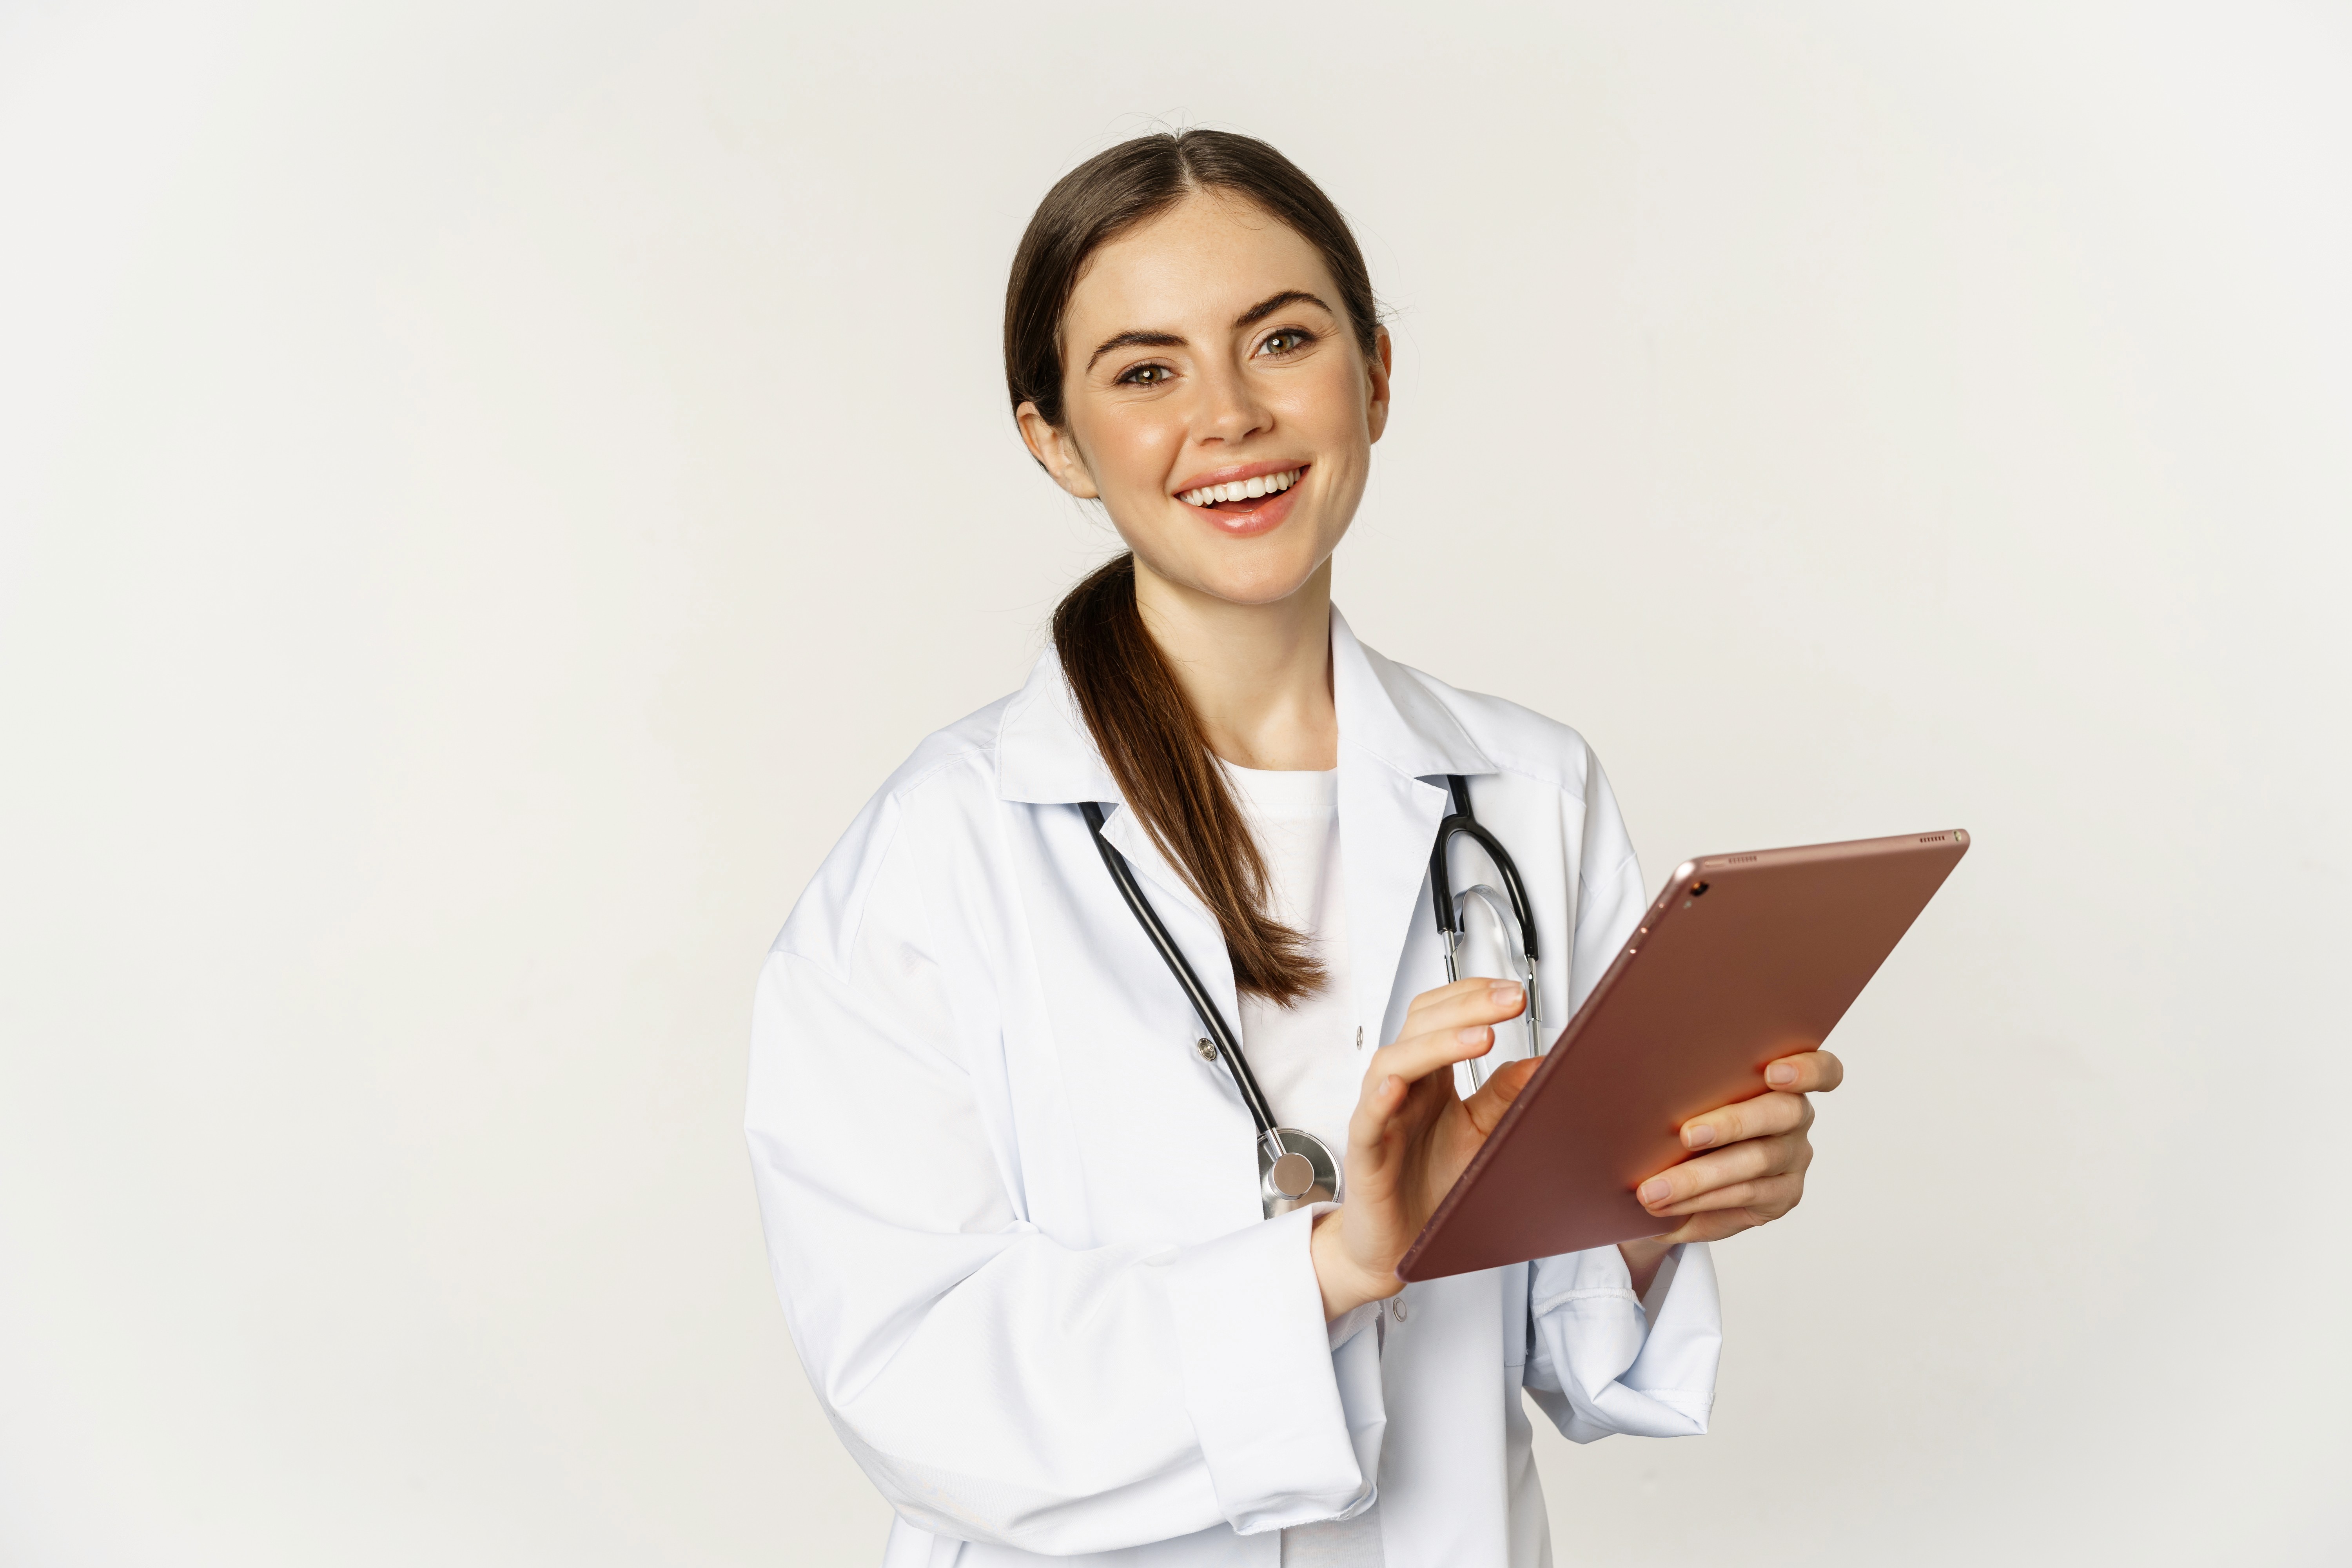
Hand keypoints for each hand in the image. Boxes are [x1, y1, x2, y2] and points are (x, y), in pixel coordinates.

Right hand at [1309, 977, 1539, 1318]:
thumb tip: (1544, 1063)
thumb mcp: (1481, 1132)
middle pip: (1420, 1025)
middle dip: (1466, 1006)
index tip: (1514, 991)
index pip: (1438, 1013)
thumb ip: (1504, 1095)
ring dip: (1436, 1044)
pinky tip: (1399, 1086)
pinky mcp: (1366, 1153)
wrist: (1399, 1242)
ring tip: (1480, 1036)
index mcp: (1429, 1075)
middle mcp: (1402, 1086)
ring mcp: (1381, 1116)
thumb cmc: (1432, 1182)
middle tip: (1510, 1000)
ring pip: (1393, 1062)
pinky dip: (1381, 1099)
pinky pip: (1368, 1119)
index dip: (1472, 994)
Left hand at [1615, 1050, 1844, 1291]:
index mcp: (1783, 1081)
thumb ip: (1689, 1085)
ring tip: (1653, 1191)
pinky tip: (1666, 1208)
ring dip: (1700, 1177)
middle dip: (1732, 1123)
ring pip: (1755, 1163)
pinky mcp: (1782, 1197)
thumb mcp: (1688, 1097)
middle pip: (1782, 1114)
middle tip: (1687, 1135)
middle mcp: (1796, 1118)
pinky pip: (1743, 1199)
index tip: (1773, 1072)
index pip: (1821, 1070)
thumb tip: (1637, 1072)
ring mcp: (1793, 1159)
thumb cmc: (1685, 1121)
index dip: (1806, 1070)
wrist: (1682, 1174)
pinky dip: (1700, 1202)